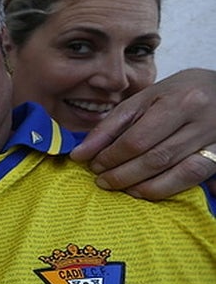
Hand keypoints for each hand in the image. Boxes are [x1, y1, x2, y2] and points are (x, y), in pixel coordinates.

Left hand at [70, 68, 215, 198]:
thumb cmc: (179, 93)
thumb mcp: (144, 98)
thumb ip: (112, 125)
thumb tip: (80, 153)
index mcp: (178, 102)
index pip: (137, 139)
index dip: (110, 156)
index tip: (90, 164)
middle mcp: (200, 122)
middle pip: (155, 158)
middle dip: (122, 174)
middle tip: (101, 180)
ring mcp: (215, 141)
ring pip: (175, 172)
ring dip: (141, 185)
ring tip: (119, 187)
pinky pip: (192, 179)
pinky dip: (165, 189)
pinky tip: (143, 191)